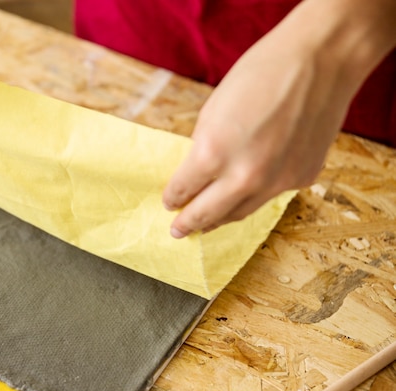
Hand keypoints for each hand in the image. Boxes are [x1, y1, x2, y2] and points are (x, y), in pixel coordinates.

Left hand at [161, 4, 359, 237]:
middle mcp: (244, 176)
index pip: (183, 189)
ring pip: (241, 212)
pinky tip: (248, 191)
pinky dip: (256, 194)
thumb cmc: (260, 74)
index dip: (173, 197)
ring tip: (208, 224)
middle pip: (208, 214)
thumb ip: (203, 146)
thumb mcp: (213, 109)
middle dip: (189, 224)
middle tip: (178, 232)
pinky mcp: (301, 179)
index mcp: (212, 153)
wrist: (319, 61)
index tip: (169, 202)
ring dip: (221, 219)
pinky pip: (271, 195)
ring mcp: (276, 182)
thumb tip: (198, 173)